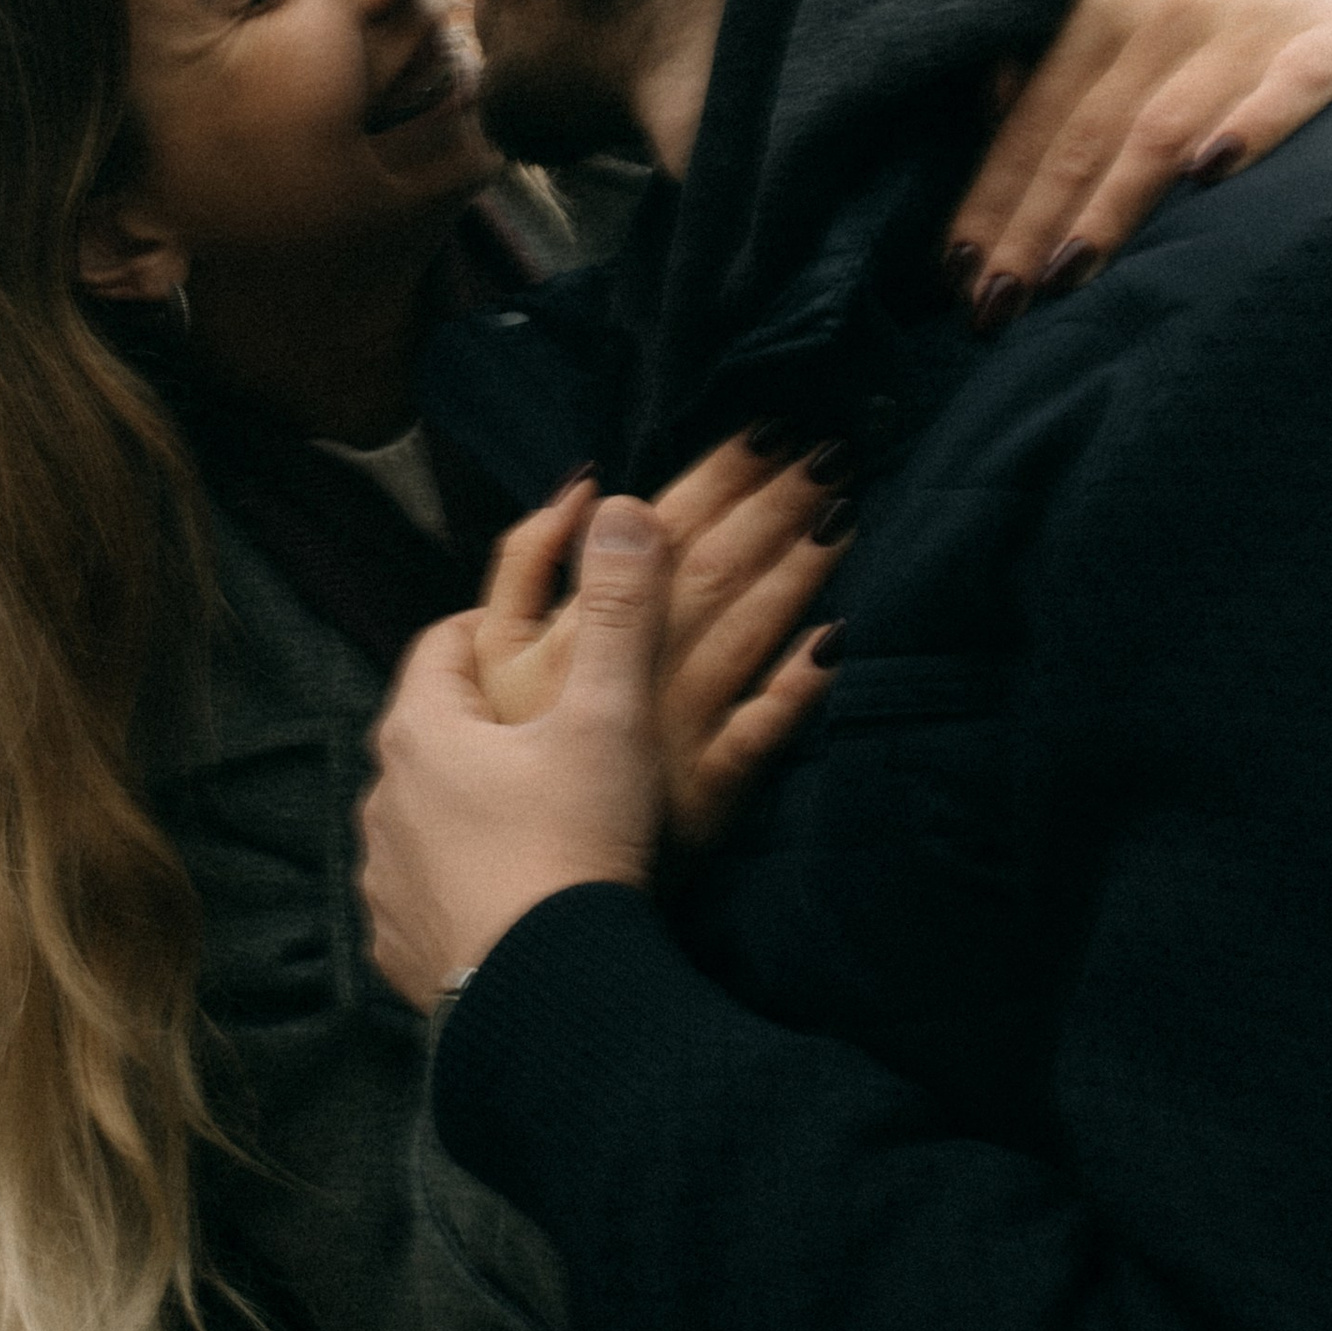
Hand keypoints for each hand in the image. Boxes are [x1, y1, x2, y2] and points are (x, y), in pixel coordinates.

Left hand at [362, 496, 671, 1010]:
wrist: (549, 997)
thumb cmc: (574, 843)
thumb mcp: (608, 715)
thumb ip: (619, 608)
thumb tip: (620, 507)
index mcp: (420, 732)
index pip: (438, 647)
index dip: (483, 626)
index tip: (524, 629)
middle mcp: (382, 801)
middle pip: (426, 734)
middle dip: (477, 721)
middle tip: (539, 725)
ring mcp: (384, 880)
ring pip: (419, 817)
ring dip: (462, 807)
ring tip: (527, 817)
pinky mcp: (398, 948)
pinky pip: (421, 897)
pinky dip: (457, 885)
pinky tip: (506, 898)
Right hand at [475, 440, 841, 840]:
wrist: (516, 900)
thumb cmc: (498, 764)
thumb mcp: (487, 656)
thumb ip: (525, 567)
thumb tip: (591, 493)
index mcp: (572, 634)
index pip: (654, 535)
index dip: (713, 479)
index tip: (765, 430)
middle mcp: (628, 675)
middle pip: (708, 572)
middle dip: (770, 505)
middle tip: (829, 448)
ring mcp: (674, 734)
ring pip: (742, 636)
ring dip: (794, 572)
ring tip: (844, 512)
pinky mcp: (708, 796)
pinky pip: (760, 736)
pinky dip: (798, 688)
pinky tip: (840, 642)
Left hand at [946, 0, 1331, 328]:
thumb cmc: (1210, 21)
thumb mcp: (1124, 20)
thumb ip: (1059, 75)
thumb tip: (985, 127)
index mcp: (1103, 4)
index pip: (1034, 121)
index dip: (992, 200)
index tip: (957, 275)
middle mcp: (1167, 6)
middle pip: (1084, 135)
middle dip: (1032, 225)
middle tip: (996, 305)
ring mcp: (1250, 22)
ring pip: (1164, 125)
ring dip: (1111, 204)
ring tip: (1066, 273)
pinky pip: (1290, 88)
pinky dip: (1251, 126)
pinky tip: (1212, 176)